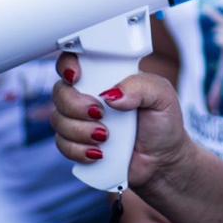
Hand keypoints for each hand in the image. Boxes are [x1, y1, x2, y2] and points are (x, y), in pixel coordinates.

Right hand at [51, 53, 190, 189]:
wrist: (162, 162)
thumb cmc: (163, 123)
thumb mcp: (162, 97)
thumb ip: (140, 87)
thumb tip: (111, 95)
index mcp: (107, 75)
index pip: (75, 60)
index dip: (67, 66)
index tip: (75, 77)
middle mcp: (89, 94)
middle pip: (60, 91)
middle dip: (75, 105)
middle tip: (100, 114)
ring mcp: (80, 120)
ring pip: (58, 119)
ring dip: (80, 131)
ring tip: (106, 137)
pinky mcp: (77, 144)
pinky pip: (62, 145)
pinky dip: (79, 150)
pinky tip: (100, 153)